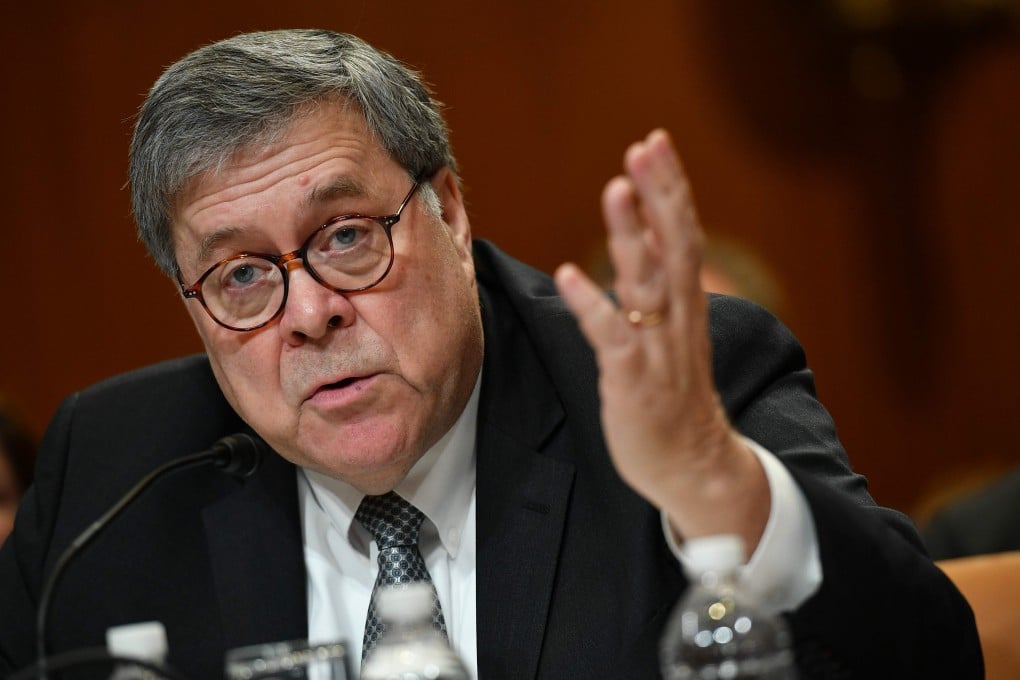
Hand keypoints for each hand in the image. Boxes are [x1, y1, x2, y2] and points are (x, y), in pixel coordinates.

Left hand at [554, 129, 768, 547]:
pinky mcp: (634, 382)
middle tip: (646, 146)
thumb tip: (645, 235)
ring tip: (615, 188)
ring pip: (648, 284)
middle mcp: (678, 319)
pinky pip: (614, 339)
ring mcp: (658, 350)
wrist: (693, 466)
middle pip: (675, 246)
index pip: (682, 234)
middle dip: (661, 194)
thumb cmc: (673, 395)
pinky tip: (570, 274)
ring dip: (632, 236)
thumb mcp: (671, 332)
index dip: (669, 188)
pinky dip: (593, 306)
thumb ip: (659, 284)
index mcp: (686, 305)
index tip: (655, 142)